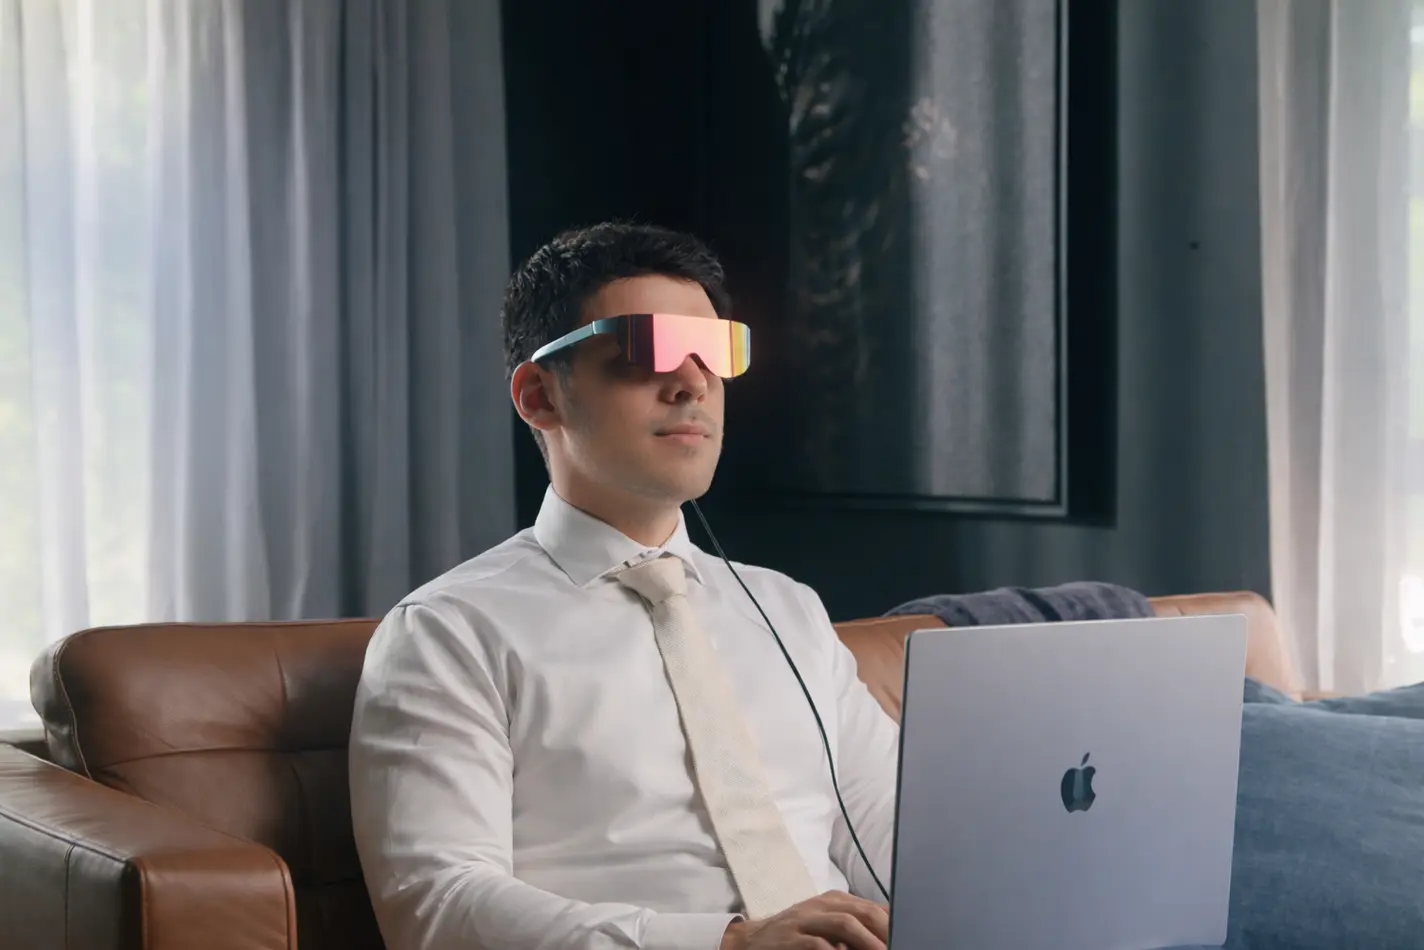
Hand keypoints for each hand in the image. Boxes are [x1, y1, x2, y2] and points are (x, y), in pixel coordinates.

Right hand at [720, 891, 889, 949]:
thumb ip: (853, 928)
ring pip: (844, 923)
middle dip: (886, 930)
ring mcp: (804, 919)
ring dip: (868, 941)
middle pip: (862, 912)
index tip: (911, 935)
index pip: (872, 907)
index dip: (894, 922)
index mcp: (835, 901)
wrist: (751, 941)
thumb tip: (890, 935)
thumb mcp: (825, 927)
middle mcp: (821, 905)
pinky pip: (816, 943)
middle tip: (903, 944)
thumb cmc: (796, 936)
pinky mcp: (789, 937)